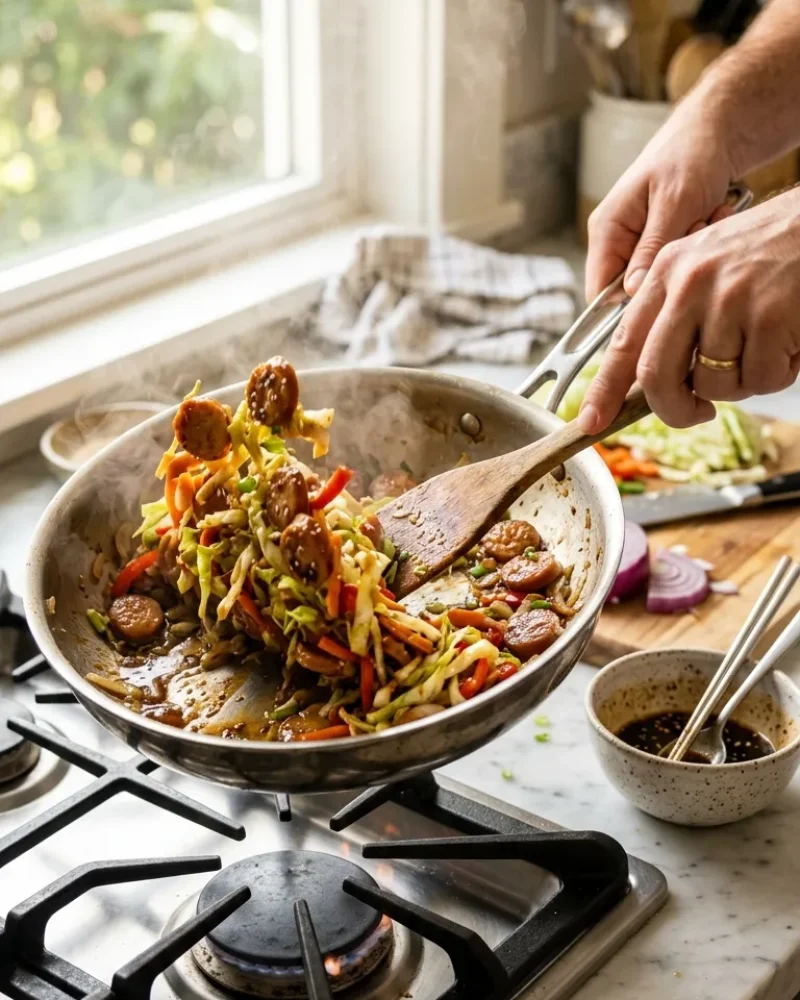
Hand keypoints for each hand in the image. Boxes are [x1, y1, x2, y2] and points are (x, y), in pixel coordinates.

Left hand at [578, 187, 799, 431]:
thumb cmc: (769, 251)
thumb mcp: (705, 267)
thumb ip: (673, 316)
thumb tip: (648, 381)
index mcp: (667, 272)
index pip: (623, 342)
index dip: (604, 390)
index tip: (589, 422)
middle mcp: (690, 283)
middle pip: (657, 375)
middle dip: (673, 409)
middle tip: (696, 414)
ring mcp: (730, 299)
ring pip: (715, 384)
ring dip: (741, 383)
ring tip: (764, 346)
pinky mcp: (771, 315)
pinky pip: (761, 379)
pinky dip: (778, 374)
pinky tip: (789, 342)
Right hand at [585, 96, 734, 303]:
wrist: (715, 129)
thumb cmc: (690, 155)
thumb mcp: (673, 204)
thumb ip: (650, 251)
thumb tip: (632, 292)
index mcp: (607, 229)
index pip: (598, 291)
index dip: (626, 304)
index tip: (661, 293)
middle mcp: (616, 239)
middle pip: (632, 286)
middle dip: (665, 272)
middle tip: (692, 235)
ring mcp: (637, 239)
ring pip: (657, 273)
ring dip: (685, 255)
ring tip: (704, 218)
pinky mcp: (659, 238)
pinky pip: (674, 259)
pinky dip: (695, 244)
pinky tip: (710, 215)